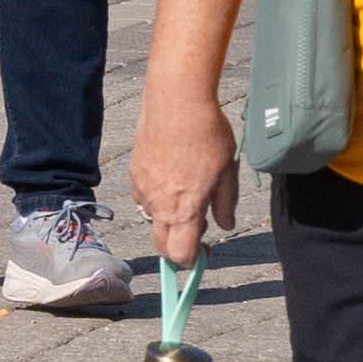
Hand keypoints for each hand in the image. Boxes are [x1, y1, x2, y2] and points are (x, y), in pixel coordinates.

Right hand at [131, 85, 239, 259]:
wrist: (177, 101)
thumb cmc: (206, 134)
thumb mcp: (228, 172)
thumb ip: (226, 204)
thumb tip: (226, 224)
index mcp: (183, 210)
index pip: (180, 254)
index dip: (191, 260)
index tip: (202, 254)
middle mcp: (158, 205)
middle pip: (161, 245)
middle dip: (176, 247)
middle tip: (197, 231)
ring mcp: (142, 189)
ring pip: (152, 218)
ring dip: (167, 219)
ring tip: (187, 194)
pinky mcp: (134, 172)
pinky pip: (143, 197)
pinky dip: (157, 198)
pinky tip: (172, 177)